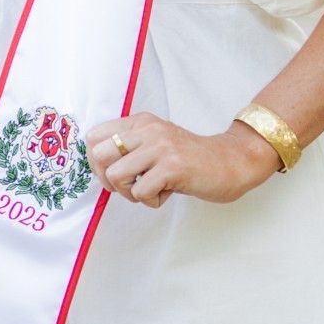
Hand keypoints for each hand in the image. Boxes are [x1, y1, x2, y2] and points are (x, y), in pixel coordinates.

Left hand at [86, 112, 279, 208]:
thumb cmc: (189, 159)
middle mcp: (148, 129)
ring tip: (152, 189)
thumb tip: (98, 165)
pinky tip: (168, 192)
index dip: (96, 162)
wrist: (229, 162)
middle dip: (110, 180)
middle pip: (100, 156)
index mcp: (141, 122)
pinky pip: (141, 192)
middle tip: (132, 186)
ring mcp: (160, 147)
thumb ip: (130, 147)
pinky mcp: (172, 167)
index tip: (114, 175)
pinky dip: (152, 201)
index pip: (94, 137)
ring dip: (131, 193)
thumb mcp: (156, 143)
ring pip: (116, 176)